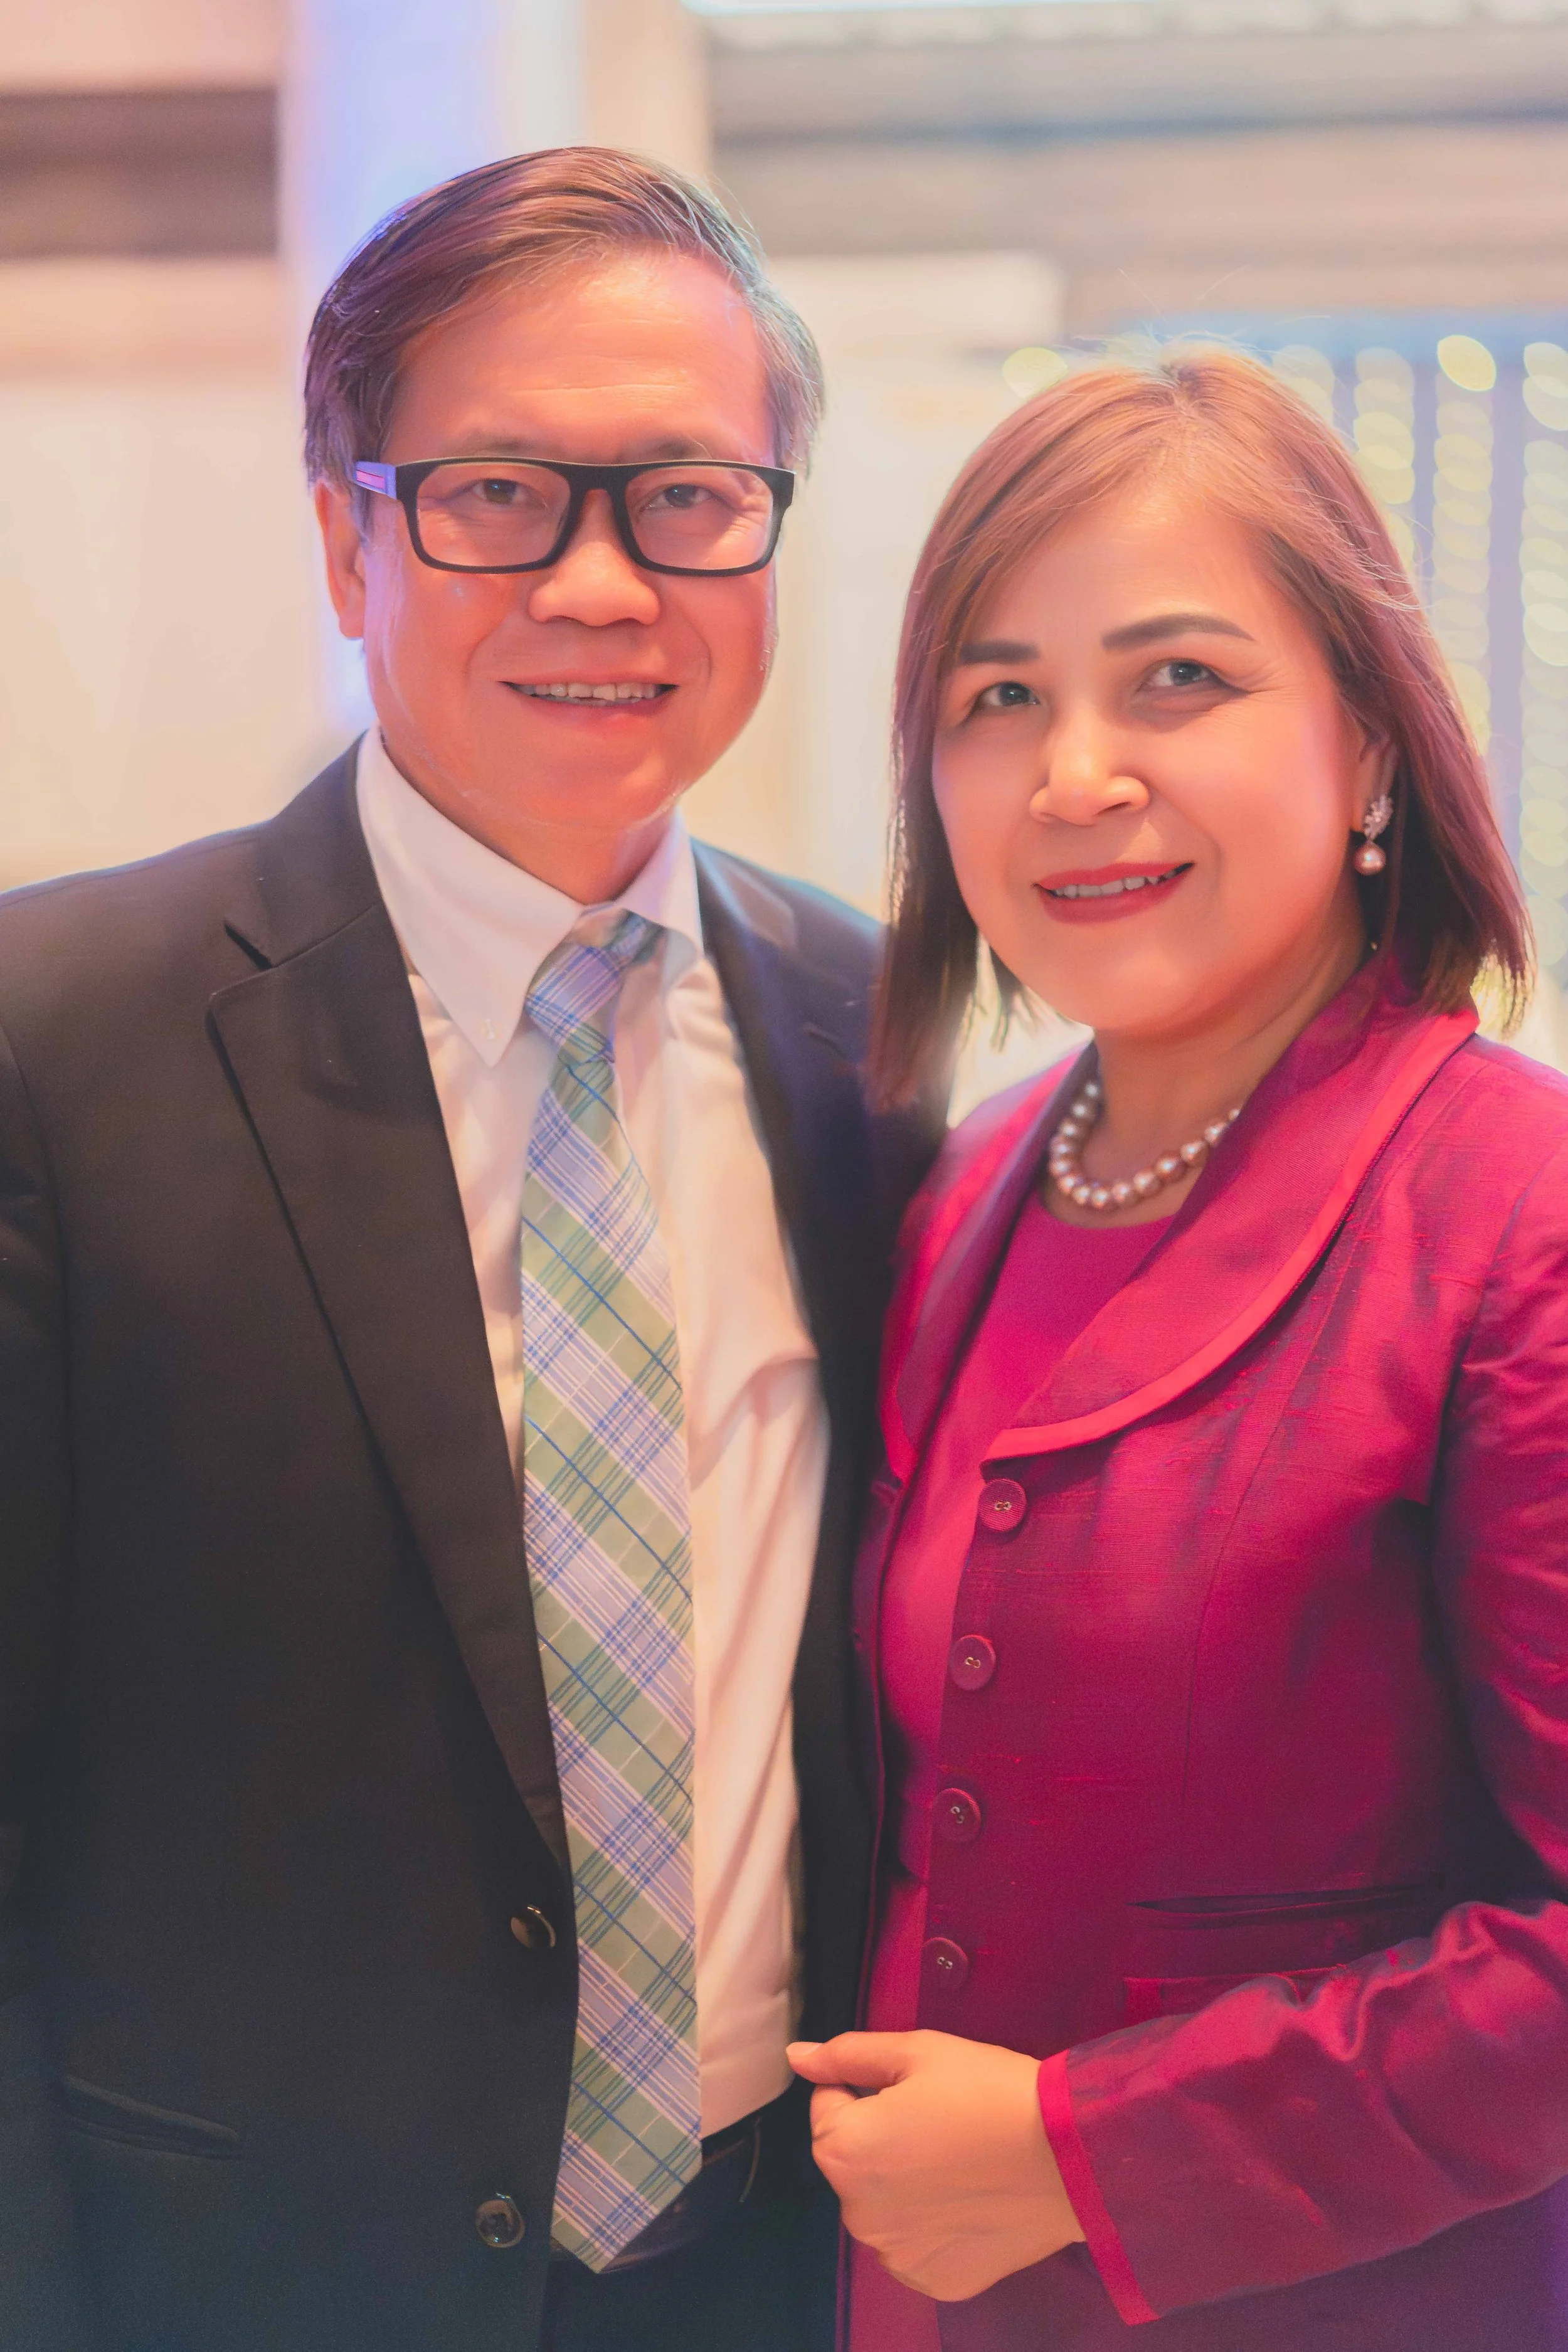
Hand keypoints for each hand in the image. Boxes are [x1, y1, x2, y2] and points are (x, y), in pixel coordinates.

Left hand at [787, 2029, 1084, 2301]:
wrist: (1068, 2156)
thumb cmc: (988, 2092)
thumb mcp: (917, 2052)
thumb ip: (848, 2055)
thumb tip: (797, 2056)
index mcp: (845, 2151)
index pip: (827, 2106)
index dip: (866, 2087)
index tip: (913, 2087)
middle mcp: (858, 2214)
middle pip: (852, 2160)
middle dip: (880, 2137)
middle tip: (940, 2119)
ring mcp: (897, 2255)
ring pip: (883, 2204)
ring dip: (903, 2183)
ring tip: (959, 2158)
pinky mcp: (935, 2281)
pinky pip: (915, 2243)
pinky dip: (932, 2224)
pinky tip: (969, 2198)